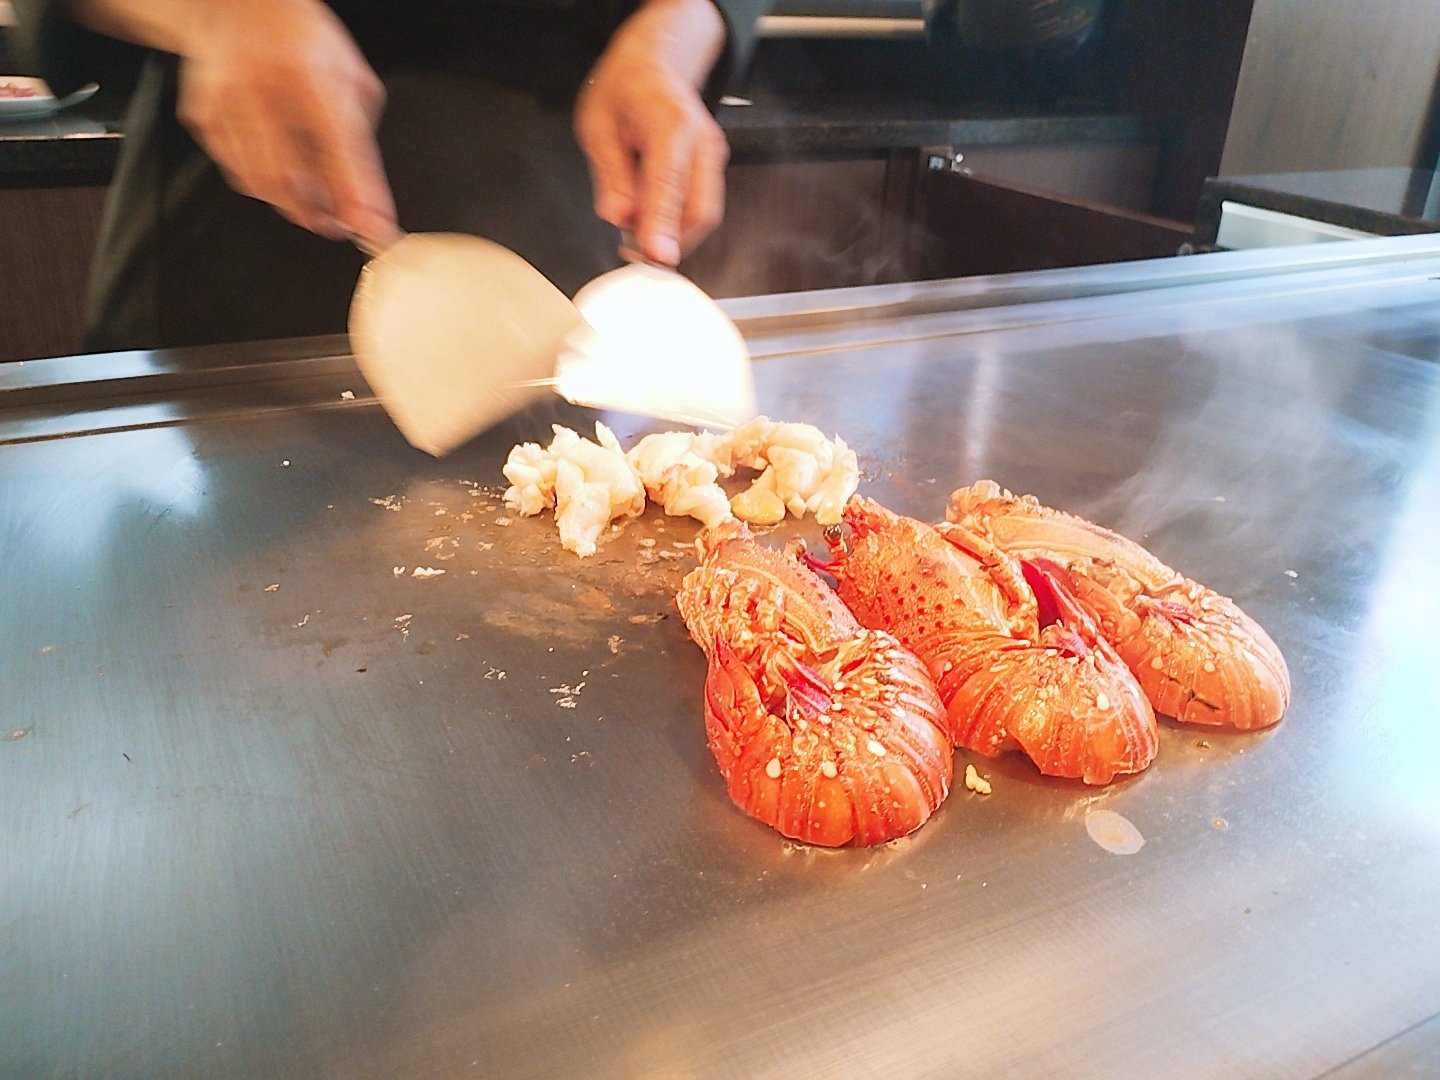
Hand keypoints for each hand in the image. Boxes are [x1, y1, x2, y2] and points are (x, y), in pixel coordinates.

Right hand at [173, 0, 397, 242]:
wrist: (240, 7)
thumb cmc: (304, 44)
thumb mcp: (351, 80)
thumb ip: (359, 144)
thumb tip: (367, 204)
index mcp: (307, 71)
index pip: (339, 145)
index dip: (358, 194)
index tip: (375, 230)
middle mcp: (259, 85)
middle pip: (289, 176)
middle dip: (320, 214)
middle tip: (340, 224)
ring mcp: (224, 101)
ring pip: (260, 182)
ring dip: (293, 204)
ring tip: (314, 201)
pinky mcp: (203, 116)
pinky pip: (237, 171)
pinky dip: (263, 184)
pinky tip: (279, 169)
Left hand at [574, 0, 729, 265]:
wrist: (655, 64)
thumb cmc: (626, 89)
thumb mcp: (598, 125)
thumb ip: (611, 174)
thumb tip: (619, 216)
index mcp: (670, 123)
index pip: (670, 185)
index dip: (663, 226)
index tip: (656, 256)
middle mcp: (701, 140)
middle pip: (700, 209)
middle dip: (672, 242)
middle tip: (637, 257)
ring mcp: (712, 155)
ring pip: (705, 213)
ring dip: (674, 236)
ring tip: (638, 239)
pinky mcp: (712, 167)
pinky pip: (701, 206)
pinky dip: (678, 224)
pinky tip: (653, 224)